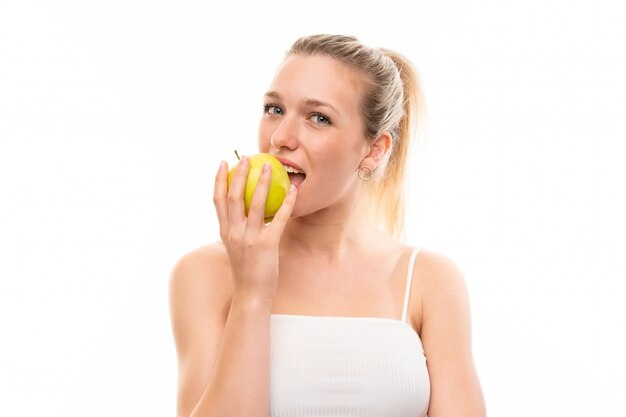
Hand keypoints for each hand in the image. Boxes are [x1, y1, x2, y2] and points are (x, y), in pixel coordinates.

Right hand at [213, 156, 296, 302]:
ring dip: (263, 182)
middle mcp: (234, 232)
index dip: (220, 179)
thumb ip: (236, 229)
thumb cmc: (246, 270)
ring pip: (256, 204)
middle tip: (247, 157)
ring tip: (270, 166)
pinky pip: (279, 219)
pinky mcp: (267, 245)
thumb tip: (242, 212)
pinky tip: (293, 191)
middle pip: (235, 196)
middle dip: (240, 173)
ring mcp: (250, 238)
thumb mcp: (235, 247)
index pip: (218, 200)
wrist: (251, 294)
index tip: (224, 163)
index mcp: (224, 231)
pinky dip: (287, 203)